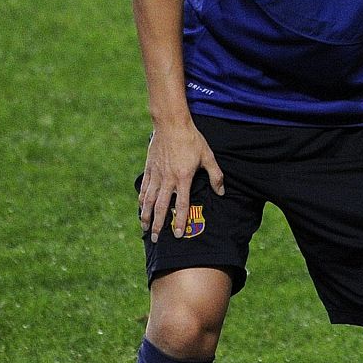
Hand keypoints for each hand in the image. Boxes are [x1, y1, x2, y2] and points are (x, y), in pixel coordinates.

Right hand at [139, 121, 223, 243]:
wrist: (172, 124)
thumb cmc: (192, 140)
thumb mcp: (208, 156)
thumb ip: (215, 175)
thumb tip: (221, 192)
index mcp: (183, 178)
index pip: (182, 205)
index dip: (180, 221)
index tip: (177, 234)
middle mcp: (168, 179)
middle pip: (162, 207)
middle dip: (158, 225)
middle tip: (156, 238)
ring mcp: (156, 175)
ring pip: (149, 200)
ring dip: (146, 215)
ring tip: (145, 228)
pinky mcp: (149, 169)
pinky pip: (144, 188)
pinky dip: (142, 199)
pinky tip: (141, 207)